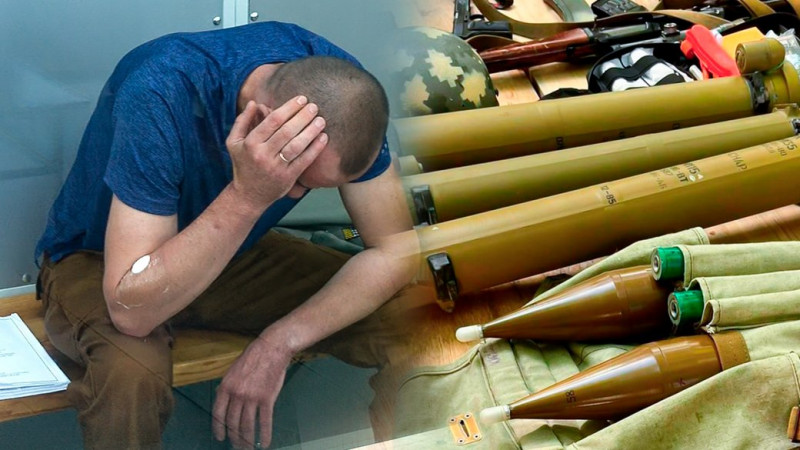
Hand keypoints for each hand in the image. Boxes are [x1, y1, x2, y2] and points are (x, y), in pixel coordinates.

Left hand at [212, 335, 291, 448]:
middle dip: (234, 437)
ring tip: (248, 448)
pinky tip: (265, 443)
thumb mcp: (232, 370)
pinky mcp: (267, 399)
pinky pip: (265, 421)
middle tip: (237, 446)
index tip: (220, 438)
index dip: (218, 428)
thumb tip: (220, 398)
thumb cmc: (252, 357)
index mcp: (225, 387)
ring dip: (247, 440)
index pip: (218, 414)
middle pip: (233, 423)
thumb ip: (226, 386)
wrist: (272, 348)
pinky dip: (265, 434)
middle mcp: (237, 395)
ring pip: (247, 425)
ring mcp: (252, 398)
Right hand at [226, 96, 327, 211]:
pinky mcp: (288, 178)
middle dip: (302, 117)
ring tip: (321, 120)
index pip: (273, 121)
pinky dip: (315, 149)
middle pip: (286, 131)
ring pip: (296, 146)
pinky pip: (304, 161)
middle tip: (314, 106)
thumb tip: (254, 102)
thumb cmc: (243, 164)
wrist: (248, 195)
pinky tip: (323, 138)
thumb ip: (242, 121)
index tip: (301, 99)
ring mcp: (276, 167)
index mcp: (251, 143)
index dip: (289, 108)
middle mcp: (263, 155)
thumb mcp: (234, 142)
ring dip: (311, 131)